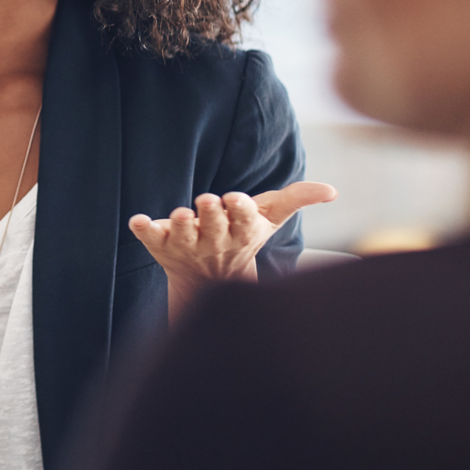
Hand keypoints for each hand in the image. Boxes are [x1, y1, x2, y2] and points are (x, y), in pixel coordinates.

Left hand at [128, 181, 336, 318]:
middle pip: (214, 226)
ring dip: (180, 224)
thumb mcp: (268, 217)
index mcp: (242, 232)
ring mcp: (187, 245)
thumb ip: (296, 199)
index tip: (234, 198)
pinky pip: (150, 237)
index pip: (244, 220)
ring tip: (179, 215)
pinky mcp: (162, 245)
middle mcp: (215, 242)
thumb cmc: (241, 236)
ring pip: (184, 235)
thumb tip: (332, 191)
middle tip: (206, 200)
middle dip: (210, 214)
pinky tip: (137, 221)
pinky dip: (143, 229)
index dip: (239, 209)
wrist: (206, 278)